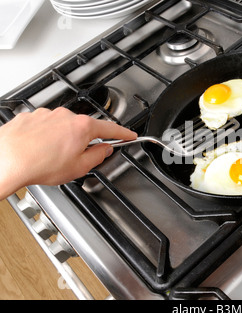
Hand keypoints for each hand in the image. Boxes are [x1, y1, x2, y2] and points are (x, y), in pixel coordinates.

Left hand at [0, 107, 136, 199]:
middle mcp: (65, 116)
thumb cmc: (39, 164)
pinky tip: (39, 151)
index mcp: (82, 127)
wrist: (6, 160)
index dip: (123, 133)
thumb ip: (97, 156)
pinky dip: (45, 138)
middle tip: (78, 159)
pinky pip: (45, 126)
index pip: (110, 128)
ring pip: (63, 128)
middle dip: (84, 142)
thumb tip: (104, 150)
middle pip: (84, 128)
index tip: (129, 135)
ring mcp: (46, 115)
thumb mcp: (78, 168)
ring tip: (52, 158)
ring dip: (62, 140)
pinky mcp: (30, 117)